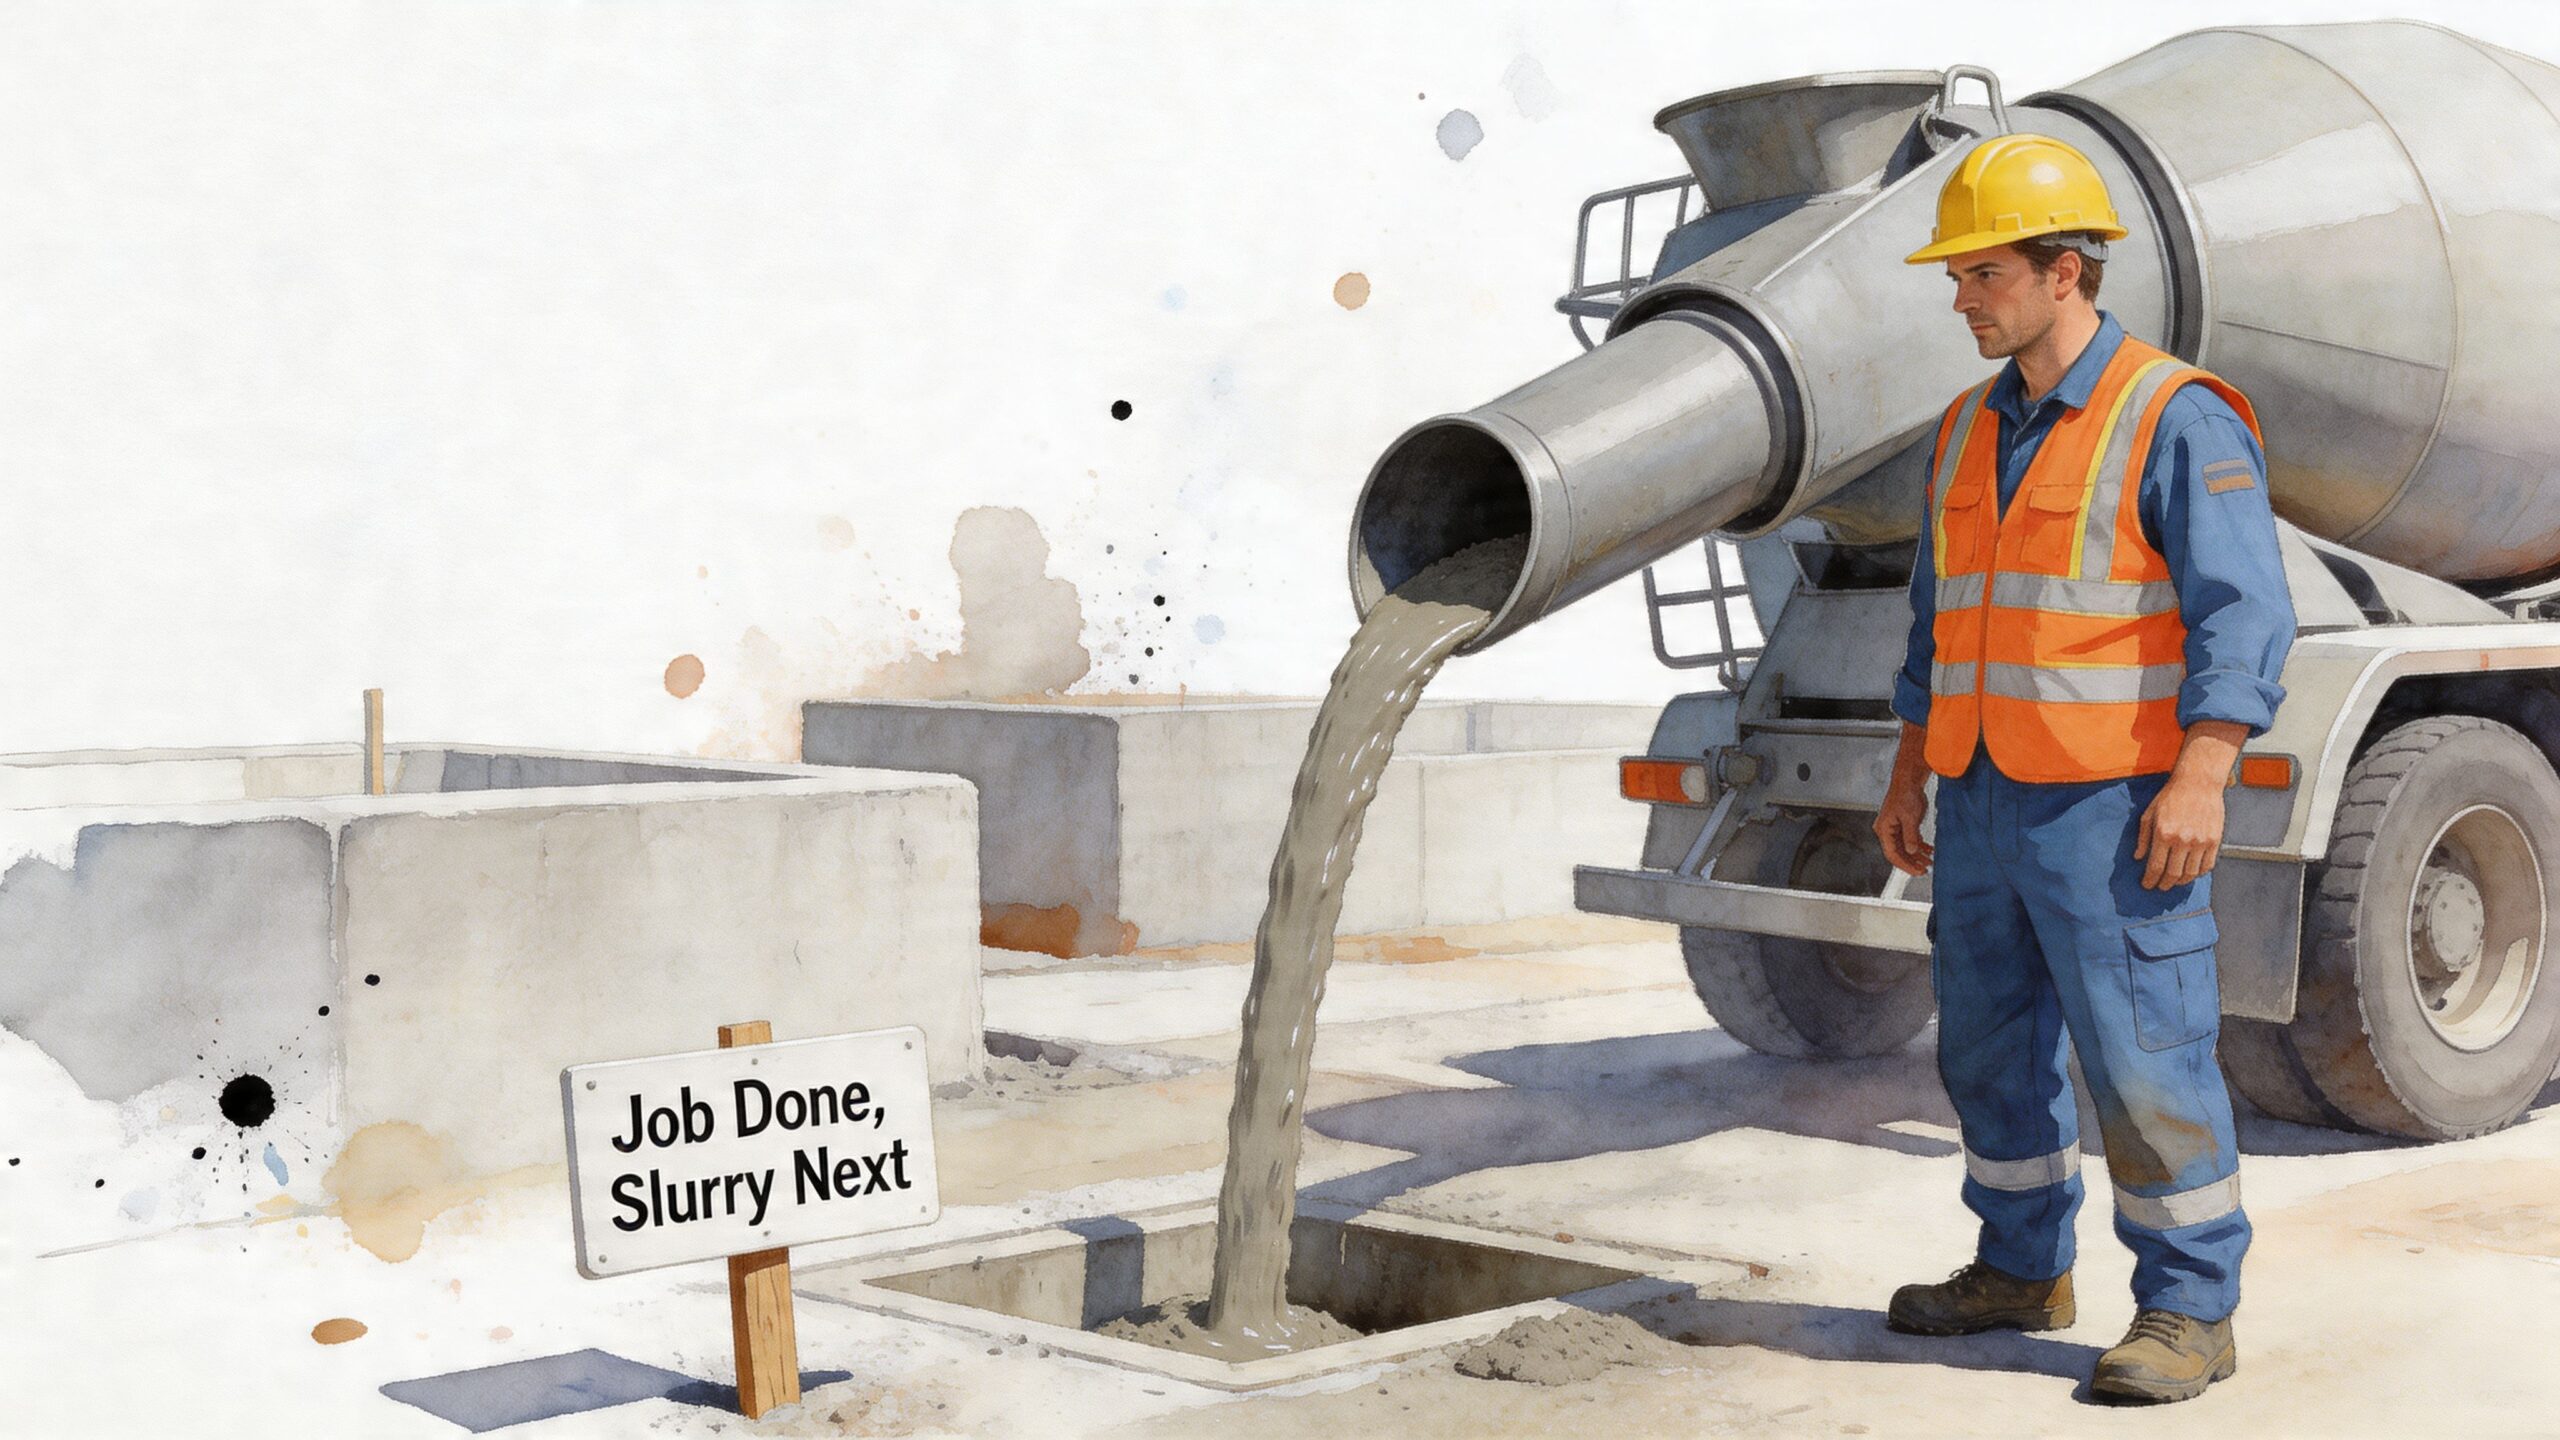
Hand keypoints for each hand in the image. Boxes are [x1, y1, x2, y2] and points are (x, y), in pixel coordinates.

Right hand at [1875, 779, 1934, 875]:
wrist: (1909, 781)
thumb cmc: (1905, 794)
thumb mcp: (1910, 818)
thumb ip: (1910, 836)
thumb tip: (1912, 850)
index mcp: (1884, 830)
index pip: (1892, 854)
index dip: (1905, 865)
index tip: (1916, 871)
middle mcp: (1887, 831)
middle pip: (1898, 853)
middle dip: (1911, 862)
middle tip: (1924, 870)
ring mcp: (1895, 829)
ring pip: (1904, 848)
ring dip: (1916, 855)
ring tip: (1928, 862)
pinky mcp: (1902, 826)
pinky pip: (1909, 841)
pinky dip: (1918, 846)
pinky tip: (1928, 851)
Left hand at [2135, 773, 2223, 889]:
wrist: (2198, 782)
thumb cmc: (2171, 796)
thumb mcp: (2150, 814)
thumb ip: (2143, 838)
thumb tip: (2138, 857)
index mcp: (2164, 834)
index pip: (2156, 866)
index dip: (2150, 880)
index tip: (2147, 885)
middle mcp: (2183, 840)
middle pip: (2173, 874)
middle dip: (2165, 884)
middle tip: (2160, 887)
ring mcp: (2201, 841)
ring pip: (2191, 873)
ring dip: (2181, 881)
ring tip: (2175, 881)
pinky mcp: (2215, 840)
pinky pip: (2207, 865)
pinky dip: (2199, 873)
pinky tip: (2192, 873)